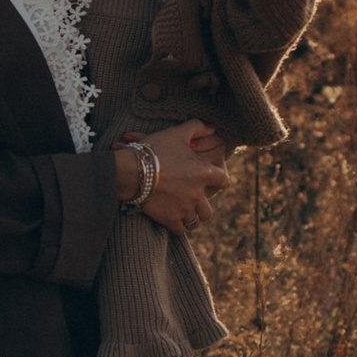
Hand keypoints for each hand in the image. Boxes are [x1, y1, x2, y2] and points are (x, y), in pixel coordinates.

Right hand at [137, 119, 230, 234]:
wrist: (132, 170)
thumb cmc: (155, 150)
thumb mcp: (177, 133)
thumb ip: (197, 127)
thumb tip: (213, 127)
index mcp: (203, 173)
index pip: (224, 181)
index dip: (220, 181)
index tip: (215, 182)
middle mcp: (197, 193)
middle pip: (209, 209)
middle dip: (203, 206)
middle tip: (195, 202)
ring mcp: (184, 208)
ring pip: (196, 221)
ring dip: (192, 217)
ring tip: (186, 214)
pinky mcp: (170, 218)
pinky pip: (182, 229)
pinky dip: (180, 226)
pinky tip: (175, 220)